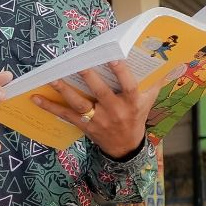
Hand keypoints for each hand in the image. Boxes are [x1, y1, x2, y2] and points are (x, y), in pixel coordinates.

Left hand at [33, 62, 148, 157]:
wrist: (126, 147)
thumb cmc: (136, 117)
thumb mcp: (148, 101)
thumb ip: (155, 82)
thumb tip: (169, 61)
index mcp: (131, 102)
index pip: (128, 85)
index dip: (121, 72)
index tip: (114, 57)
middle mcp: (115, 111)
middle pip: (100, 93)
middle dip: (89, 78)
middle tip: (77, 63)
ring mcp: (99, 120)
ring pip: (80, 104)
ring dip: (64, 91)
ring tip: (51, 78)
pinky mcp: (85, 126)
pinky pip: (66, 115)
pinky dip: (50, 107)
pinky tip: (36, 99)